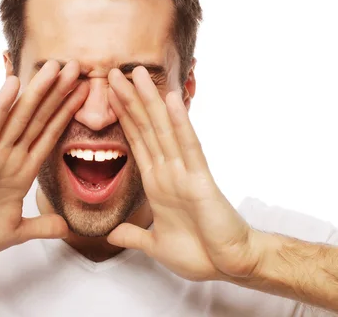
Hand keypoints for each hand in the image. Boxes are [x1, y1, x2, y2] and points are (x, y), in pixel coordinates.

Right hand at [0, 60, 88, 258]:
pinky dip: (1, 107)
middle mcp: (10, 156)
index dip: (67, 114)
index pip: (49, 135)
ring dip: (37, 92)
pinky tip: (13, 85)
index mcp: (22, 171)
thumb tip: (67, 228)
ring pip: (19, 117)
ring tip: (54, 67)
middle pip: (39, 119)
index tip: (84, 93)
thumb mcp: (15, 232)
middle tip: (77, 67)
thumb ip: (40, 226)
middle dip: (58, 93)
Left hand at [106, 66, 260, 280]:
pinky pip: (188, 147)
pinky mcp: (200, 180)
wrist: (229, 266)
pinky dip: (180, 123)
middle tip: (112, 71)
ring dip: (149, 101)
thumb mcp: (156, 244)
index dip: (122, 117)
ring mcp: (184, 172)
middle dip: (129, 100)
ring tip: (135, 74)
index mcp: (157, 183)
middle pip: (145, 128)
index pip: (136, 141)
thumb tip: (111, 234)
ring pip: (163, 130)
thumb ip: (134, 235)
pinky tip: (171, 101)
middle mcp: (169, 171)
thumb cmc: (200, 254)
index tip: (107, 95)